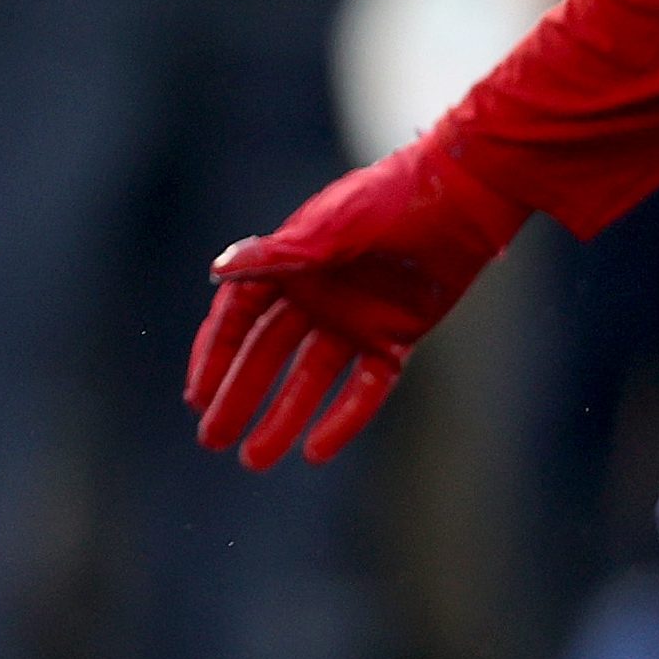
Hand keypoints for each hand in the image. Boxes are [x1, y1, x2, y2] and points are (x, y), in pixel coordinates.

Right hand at [185, 133, 530, 469]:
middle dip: (239, 395)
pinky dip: (341, 419)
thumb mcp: (332, 229)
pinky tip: (315, 452)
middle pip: (268, 355)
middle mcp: (318, 295)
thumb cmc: (390, 201)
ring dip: (281, 417)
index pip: (240, 317)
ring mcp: (355, 320)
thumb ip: (280, 255)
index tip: (196, 396)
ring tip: (253, 459)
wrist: (462, 199)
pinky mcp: (394, 338)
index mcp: (291, 263)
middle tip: (212, 439)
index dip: (216, 355)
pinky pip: (364, 389)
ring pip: (309, 379)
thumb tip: (218, 270)